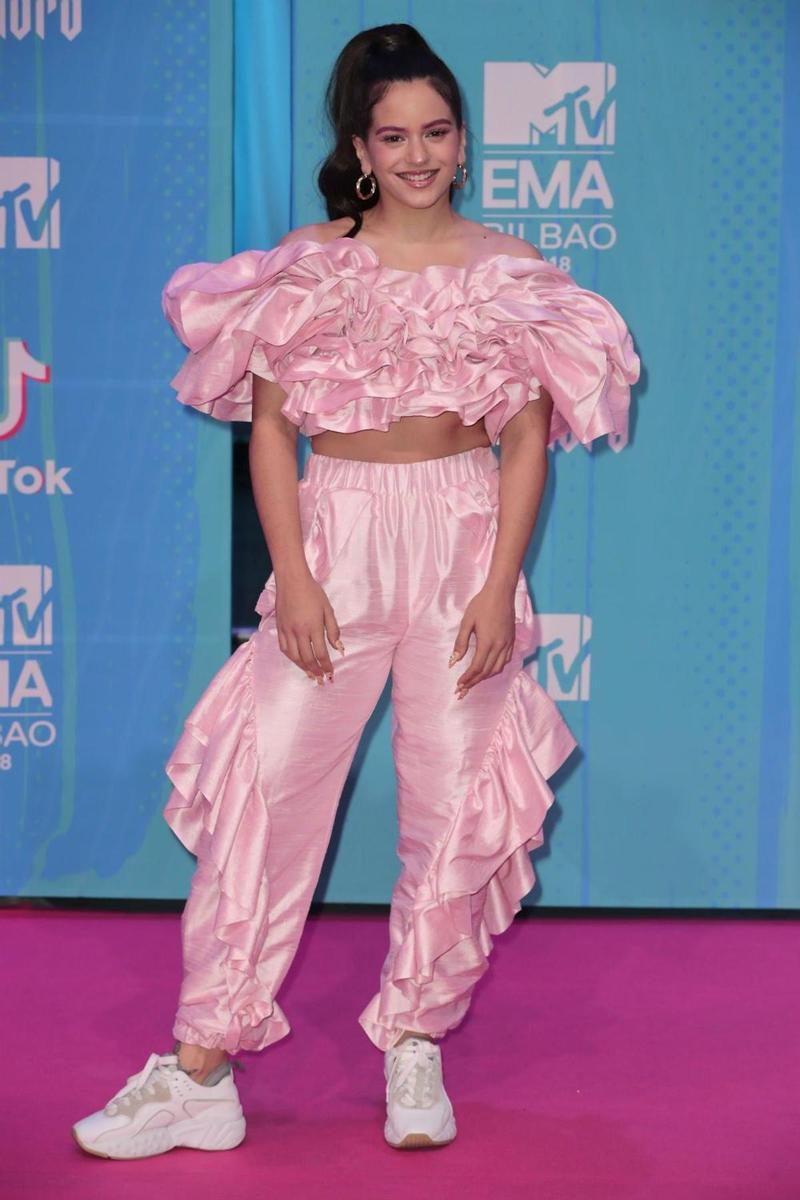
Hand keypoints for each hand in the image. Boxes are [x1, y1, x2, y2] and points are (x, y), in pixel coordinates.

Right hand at [275, 571, 344, 683]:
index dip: (326, 666)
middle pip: (307, 658)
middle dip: (316, 671)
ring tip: (310, 674)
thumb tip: (338, 648)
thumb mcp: (328, 609)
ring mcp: (287, 630)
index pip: (321, 653)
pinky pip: (284, 648)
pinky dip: (291, 658)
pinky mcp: (279, 628)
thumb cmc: (313, 592)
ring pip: (294, 656)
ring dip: (303, 667)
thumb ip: (333, 630)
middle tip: (322, 679)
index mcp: (313, 627)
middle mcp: (299, 631)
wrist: (291, 580)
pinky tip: (297, 661)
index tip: (331, 673)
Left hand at [449, 581, 515, 698]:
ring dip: (486, 677)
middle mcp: (500, 646)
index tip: (459, 685)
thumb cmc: (481, 604)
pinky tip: (489, 669)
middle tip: (463, 688)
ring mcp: (508, 644)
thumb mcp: (467, 622)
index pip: (477, 667)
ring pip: (498, 668)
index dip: (468, 678)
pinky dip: (496, 668)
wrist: (501, 592)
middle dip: (474, 682)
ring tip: (474, 681)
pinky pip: (505, 660)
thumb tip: (454, 661)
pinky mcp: (512, 640)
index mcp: (487, 642)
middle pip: (487, 671)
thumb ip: (461, 643)